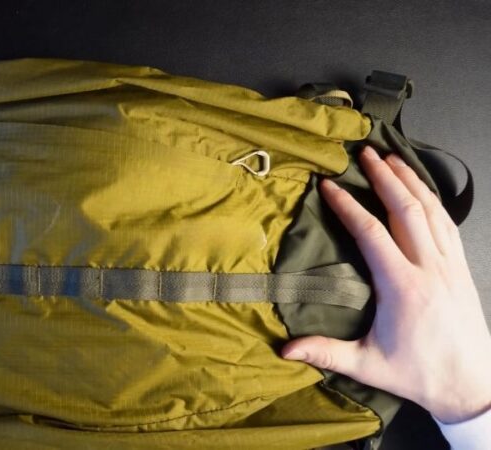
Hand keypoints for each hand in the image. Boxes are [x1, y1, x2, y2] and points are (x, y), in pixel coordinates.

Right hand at [282, 146, 490, 423]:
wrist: (472, 386)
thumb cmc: (419, 375)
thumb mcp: (367, 365)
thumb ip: (325, 352)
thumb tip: (285, 349)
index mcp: (403, 286)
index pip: (371, 232)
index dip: (348, 205)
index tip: (329, 185)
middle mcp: (429, 268)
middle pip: (406, 209)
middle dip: (385, 177)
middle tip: (367, 153)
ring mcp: (450, 265)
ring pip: (431, 211)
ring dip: (411, 181)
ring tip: (393, 159)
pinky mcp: (461, 269)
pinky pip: (447, 224)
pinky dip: (433, 201)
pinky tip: (422, 191)